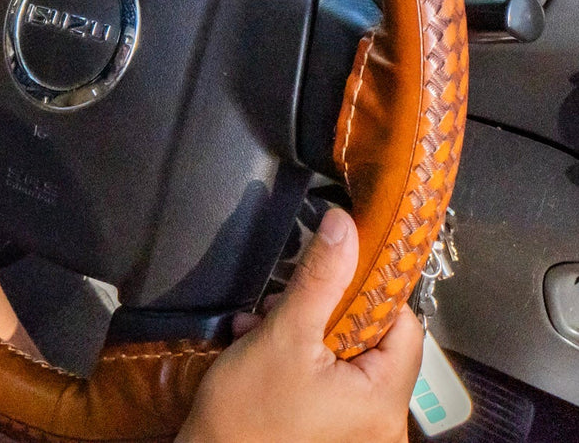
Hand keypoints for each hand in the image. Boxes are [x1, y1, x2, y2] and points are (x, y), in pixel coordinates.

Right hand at [177, 207, 423, 442]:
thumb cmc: (247, 413)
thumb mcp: (284, 333)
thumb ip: (320, 277)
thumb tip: (344, 229)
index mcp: (385, 400)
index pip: (404, 324)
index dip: (370, 291)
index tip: (338, 272)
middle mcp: (383, 421)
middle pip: (372, 339)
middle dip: (325, 310)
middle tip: (287, 304)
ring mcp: (359, 429)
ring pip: (346, 355)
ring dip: (306, 330)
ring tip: (266, 328)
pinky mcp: (335, 430)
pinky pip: (331, 377)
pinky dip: (302, 357)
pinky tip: (264, 348)